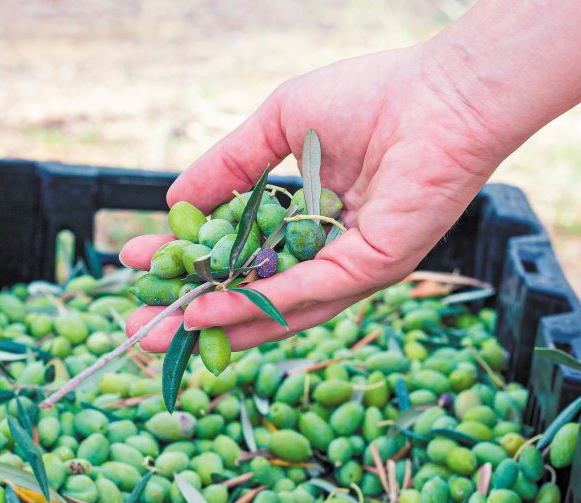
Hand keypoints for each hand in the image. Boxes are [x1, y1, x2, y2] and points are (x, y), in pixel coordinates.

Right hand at [120, 40, 510, 351]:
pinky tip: (205, 311)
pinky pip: (302, 292)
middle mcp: (331, 253)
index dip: (190, 260)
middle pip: (253, 293)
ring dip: (213, 322)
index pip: (242, 251)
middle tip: (139, 324)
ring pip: (273, 306)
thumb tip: (175, 202)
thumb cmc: (373, 96)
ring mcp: (352, 267)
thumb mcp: (280, 125)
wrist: (441, 93)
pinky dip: (251, 305)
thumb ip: (229, 165)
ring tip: (155, 331)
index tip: (138, 261)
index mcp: (313, 221)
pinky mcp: (371, 269)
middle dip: (194, 311)